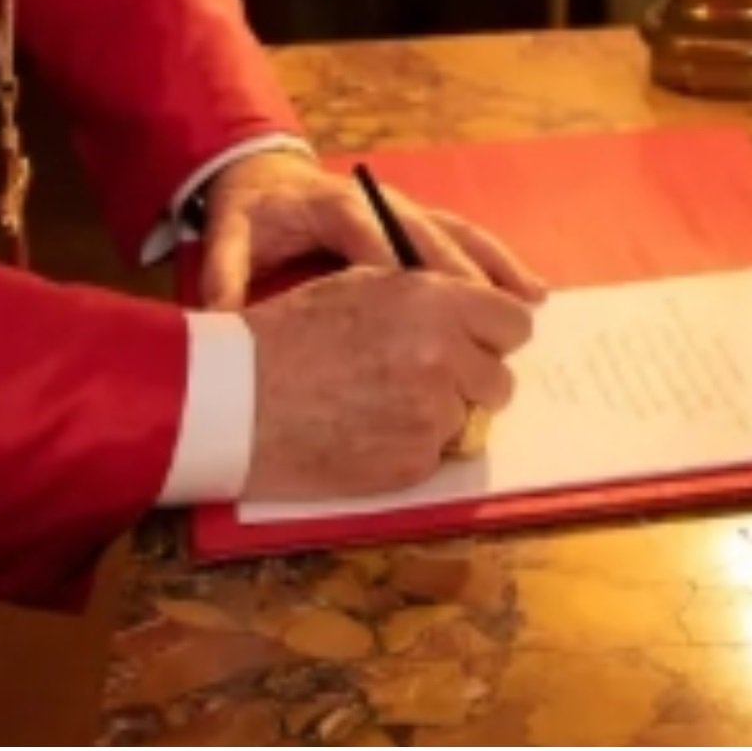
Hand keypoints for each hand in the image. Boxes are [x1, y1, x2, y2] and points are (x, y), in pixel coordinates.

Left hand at [195, 148, 547, 310]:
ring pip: (460, 234)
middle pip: (430, 238)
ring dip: (496, 268)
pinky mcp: (418, 219)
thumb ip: (225, 269)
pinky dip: (499, 264)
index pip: (375, 241)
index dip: (401, 277)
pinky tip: (530, 292)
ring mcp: (405, 208)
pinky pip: (466, 238)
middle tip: (494, 322)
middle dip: (462, 279)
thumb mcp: (227, 232)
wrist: (262, 172)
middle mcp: (381, 203)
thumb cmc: (251, 210)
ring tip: (530, 304)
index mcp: (337, 206)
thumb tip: (219, 312)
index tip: (424, 319)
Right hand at [242, 266, 535, 499]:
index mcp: (434, 302)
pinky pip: (437, 455)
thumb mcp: (362, 286)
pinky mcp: (414, 463)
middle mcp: (443, 355)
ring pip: (468, 418)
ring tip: (384, 405)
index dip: (494, 336)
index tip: (476, 345)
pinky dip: (411, 447)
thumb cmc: (290, 334)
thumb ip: (428, 298)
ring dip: (440, 416)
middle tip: (427, 381)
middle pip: (500, 379)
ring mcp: (431, 414)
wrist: (237, 399)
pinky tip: (366, 432)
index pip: (514, 322)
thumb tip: (472, 315)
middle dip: (471, 382)